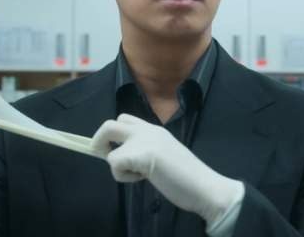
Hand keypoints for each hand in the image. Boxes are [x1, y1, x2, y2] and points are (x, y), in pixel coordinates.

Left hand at [91, 113, 243, 225]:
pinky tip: (143, 179)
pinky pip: (115, 163)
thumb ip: (146, 150)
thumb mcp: (163, 154)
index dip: (114, 134)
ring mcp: (143, 140)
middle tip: (107, 157)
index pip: (125, 119)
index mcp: (155, 129)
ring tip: (138, 174)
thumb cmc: (187, 176)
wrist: (204, 186)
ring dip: (117, 164)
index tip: (114, 149)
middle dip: (99, 140)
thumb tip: (124, 155)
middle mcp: (147, 130)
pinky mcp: (140, 154)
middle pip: (110, 124)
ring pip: (109, 147)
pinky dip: (123, 176)